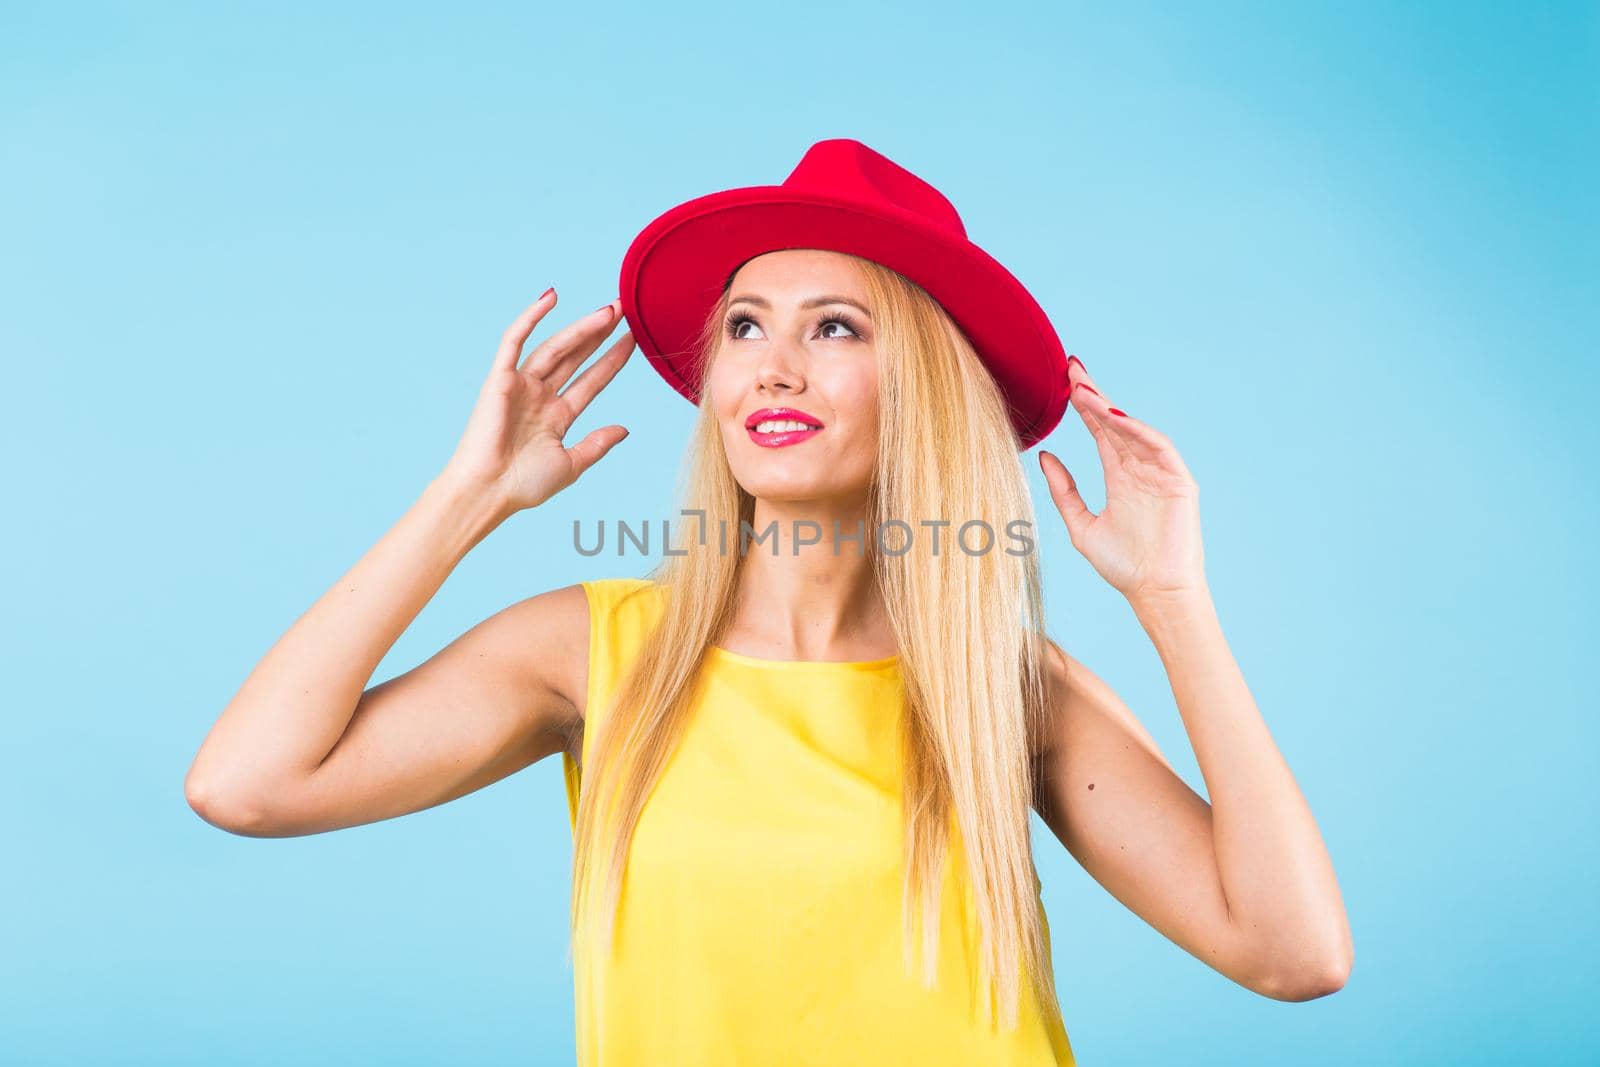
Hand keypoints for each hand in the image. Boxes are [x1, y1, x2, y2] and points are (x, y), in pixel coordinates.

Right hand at [440, 289, 634, 514]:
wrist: (488, 492)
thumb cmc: (524, 485)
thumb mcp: (571, 464)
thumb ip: (597, 444)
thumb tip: (625, 429)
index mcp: (556, 416)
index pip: (591, 380)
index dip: (612, 359)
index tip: (634, 339)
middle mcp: (539, 396)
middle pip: (576, 357)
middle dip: (600, 334)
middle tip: (625, 309)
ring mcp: (520, 385)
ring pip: (556, 347)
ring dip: (582, 327)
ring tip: (610, 310)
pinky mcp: (500, 378)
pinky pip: (515, 341)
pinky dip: (530, 317)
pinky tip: (551, 297)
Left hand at [1038, 356, 1206, 605]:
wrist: (1154, 592)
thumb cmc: (1122, 566)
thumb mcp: (1081, 525)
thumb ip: (1064, 491)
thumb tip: (1044, 456)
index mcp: (1120, 477)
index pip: (1100, 432)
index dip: (1083, 406)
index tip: (1063, 381)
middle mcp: (1140, 469)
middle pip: (1115, 422)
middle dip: (1093, 395)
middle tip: (1071, 368)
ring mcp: (1161, 473)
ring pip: (1133, 430)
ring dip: (1109, 408)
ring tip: (1083, 390)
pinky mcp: (1179, 481)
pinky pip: (1158, 446)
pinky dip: (1136, 430)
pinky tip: (1113, 416)